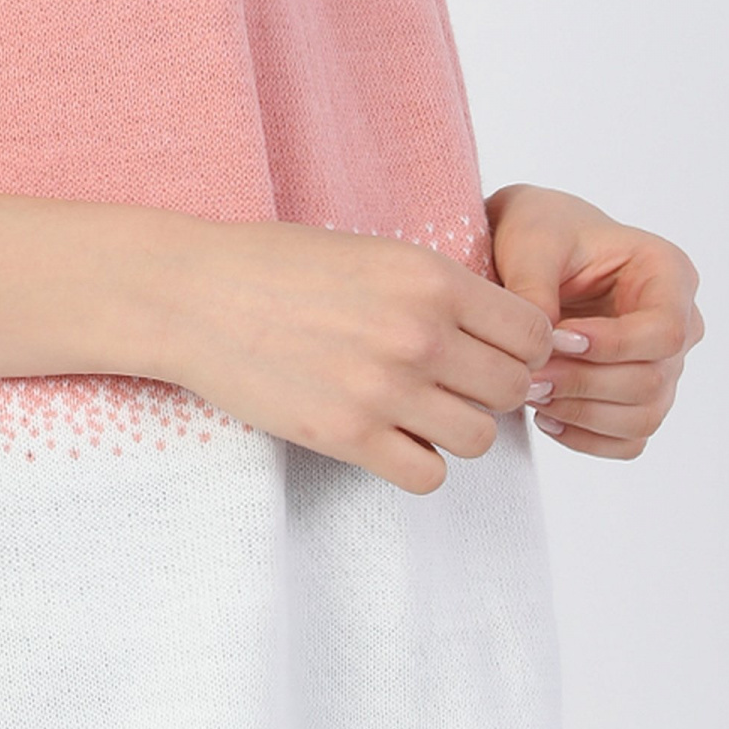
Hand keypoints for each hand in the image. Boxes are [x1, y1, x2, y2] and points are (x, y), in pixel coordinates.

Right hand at [150, 218, 556, 497]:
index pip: (532, 333)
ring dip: (457, 429)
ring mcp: (385, 389)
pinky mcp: (348, 436)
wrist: (196, 296)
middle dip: (491, 389)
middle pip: (512, 388)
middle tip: (454, 384)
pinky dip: (419, 462)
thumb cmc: (277, 266)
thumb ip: (438, 289)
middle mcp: (420, 334)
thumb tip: (499, 329)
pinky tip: (390, 437)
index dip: (520, 347)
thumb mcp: (374, 252)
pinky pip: (428, 475)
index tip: (493, 351)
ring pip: (479, 438)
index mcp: (431, 278)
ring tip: (419, 411)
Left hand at [484, 184, 702, 459]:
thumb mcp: (531, 240)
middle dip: (585, 383)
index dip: (614, 345)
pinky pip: (628, 440)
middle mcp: (679, 323)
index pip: (666, 331)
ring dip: (582, 414)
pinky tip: (544, 415)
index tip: (557, 339)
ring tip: (530, 392)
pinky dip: (586, 438)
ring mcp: (663, 366)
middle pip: (652, 380)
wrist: (530, 250)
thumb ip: (534, 287)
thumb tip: (541, 346)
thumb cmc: (540, 231)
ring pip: (643, 417)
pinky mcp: (637, 398)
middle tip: (527, 375)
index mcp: (669, 274)